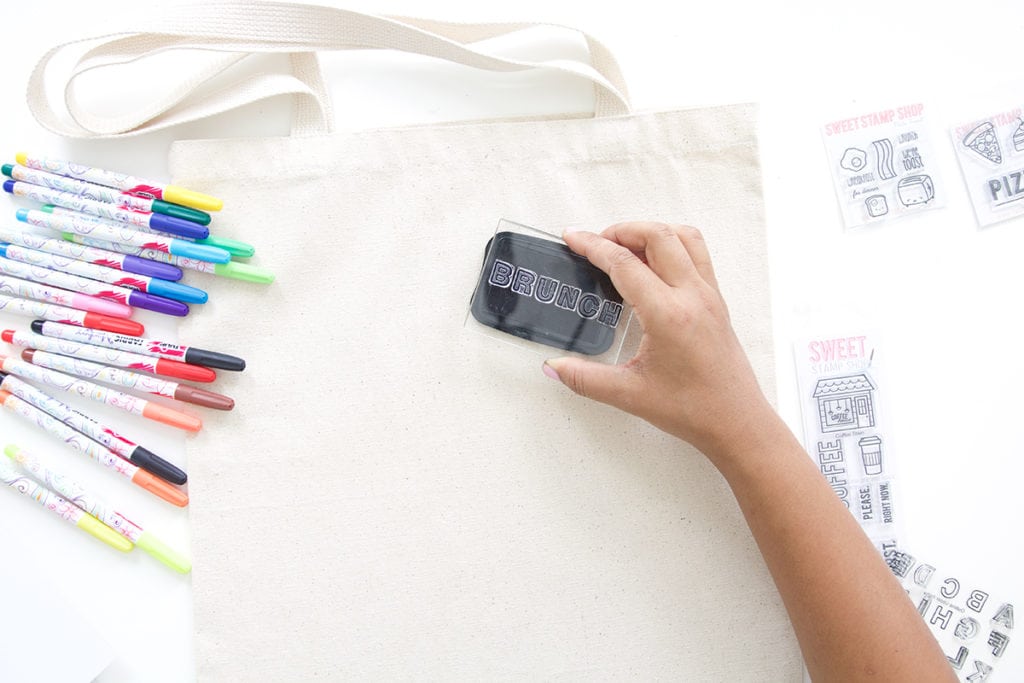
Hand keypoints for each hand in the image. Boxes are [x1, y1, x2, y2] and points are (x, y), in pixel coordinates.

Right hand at [543, 222, 778, 465]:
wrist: (737, 422)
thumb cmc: (695, 409)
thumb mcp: (629, 394)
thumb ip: (585, 378)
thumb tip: (554, 367)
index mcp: (669, 315)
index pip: (624, 264)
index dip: (593, 246)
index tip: (573, 238)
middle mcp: (693, 296)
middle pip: (657, 236)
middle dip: (621, 230)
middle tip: (596, 243)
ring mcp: (709, 295)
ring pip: (683, 237)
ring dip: (651, 232)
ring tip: (625, 246)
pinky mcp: (717, 301)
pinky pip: (698, 254)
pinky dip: (672, 244)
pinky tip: (654, 264)